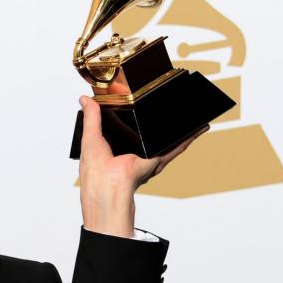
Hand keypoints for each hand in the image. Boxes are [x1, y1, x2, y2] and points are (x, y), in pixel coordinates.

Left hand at [78, 95, 206, 237]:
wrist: (108, 184)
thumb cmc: (95, 169)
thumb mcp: (90, 136)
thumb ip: (91, 117)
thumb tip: (84, 99)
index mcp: (116, 148)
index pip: (127, 130)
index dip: (134, 119)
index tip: (142, 103)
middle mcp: (133, 153)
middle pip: (150, 134)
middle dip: (161, 123)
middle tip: (172, 106)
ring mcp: (147, 157)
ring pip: (166, 140)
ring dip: (179, 129)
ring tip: (192, 115)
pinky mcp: (157, 160)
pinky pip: (175, 147)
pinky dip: (188, 138)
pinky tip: (198, 128)